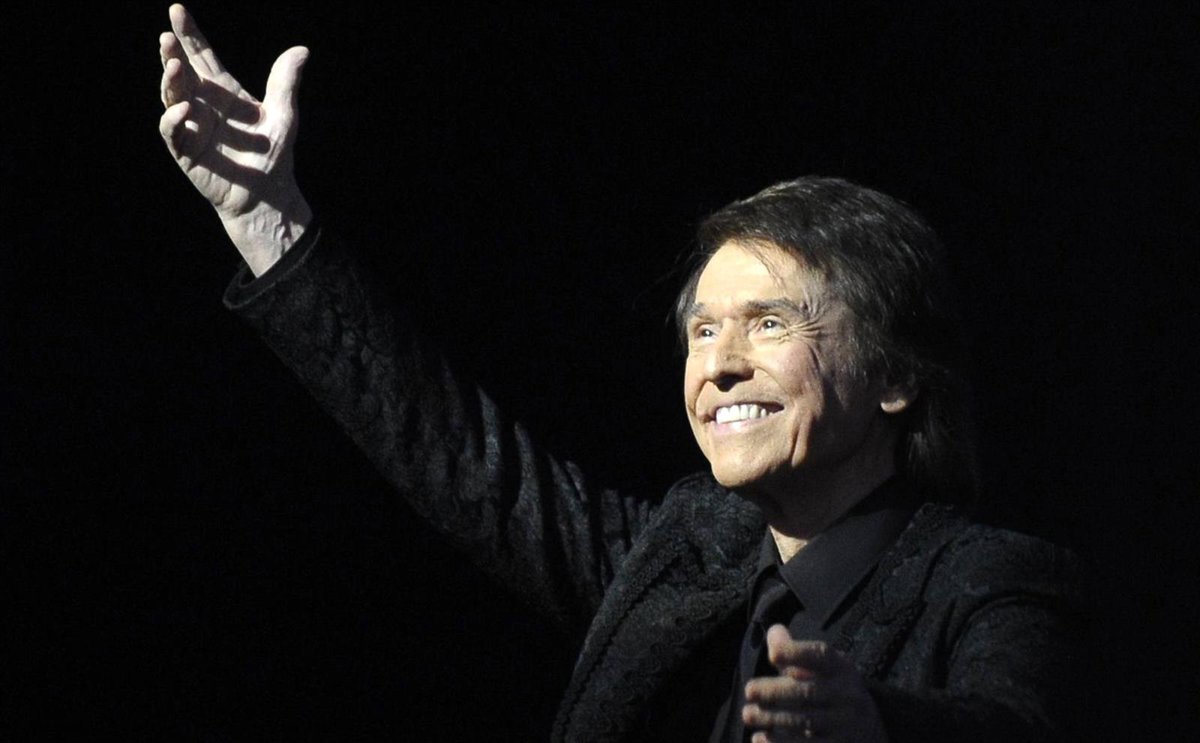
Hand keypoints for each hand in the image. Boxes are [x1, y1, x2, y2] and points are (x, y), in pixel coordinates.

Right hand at [158, 3, 311, 274]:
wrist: (268, 194)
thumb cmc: (273, 155)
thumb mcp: (284, 115)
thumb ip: (285, 82)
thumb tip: (301, 50)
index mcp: (223, 91)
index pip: (202, 56)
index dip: (189, 34)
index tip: (177, 10)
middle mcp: (203, 104)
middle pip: (182, 72)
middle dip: (172, 54)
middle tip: (167, 37)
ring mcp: (192, 126)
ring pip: (172, 97)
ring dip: (171, 81)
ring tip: (174, 66)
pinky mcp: (186, 150)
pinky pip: (173, 131)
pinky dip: (175, 119)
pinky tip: (184, 109)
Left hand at [742, 625, 888, 742]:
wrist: (872, 730)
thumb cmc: (834, 692)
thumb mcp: (824, 670)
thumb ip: (796, 654)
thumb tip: (773, 631)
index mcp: (842, 669)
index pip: (821, 656)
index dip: (796, 653)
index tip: (773, 654)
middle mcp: (848, 695)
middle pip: (809, 692)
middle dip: (776, 691)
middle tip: (749, 690)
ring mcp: (846, 725)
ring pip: (806, 721)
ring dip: (773, 719)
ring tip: (748, 714)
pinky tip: (759, 739)